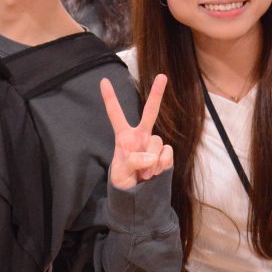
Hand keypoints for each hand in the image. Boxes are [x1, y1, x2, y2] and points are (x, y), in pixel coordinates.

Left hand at [101, 73, 173, 190]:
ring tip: (144, 173)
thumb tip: (151, 156)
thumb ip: (133, 161)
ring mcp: (154, 144)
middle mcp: (141, 136)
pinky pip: (168, 154)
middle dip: (157, 94)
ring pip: (157, 142)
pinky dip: (162, 165)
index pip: (115, 114)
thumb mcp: (121, 172)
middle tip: (163, 76)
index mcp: (124, 136)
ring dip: (151, 162)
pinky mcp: (166, 154)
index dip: (110, 98)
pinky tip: (155, 173)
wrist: (138, 196)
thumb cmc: (123, 180)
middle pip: (150, 112)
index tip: (103, 80)